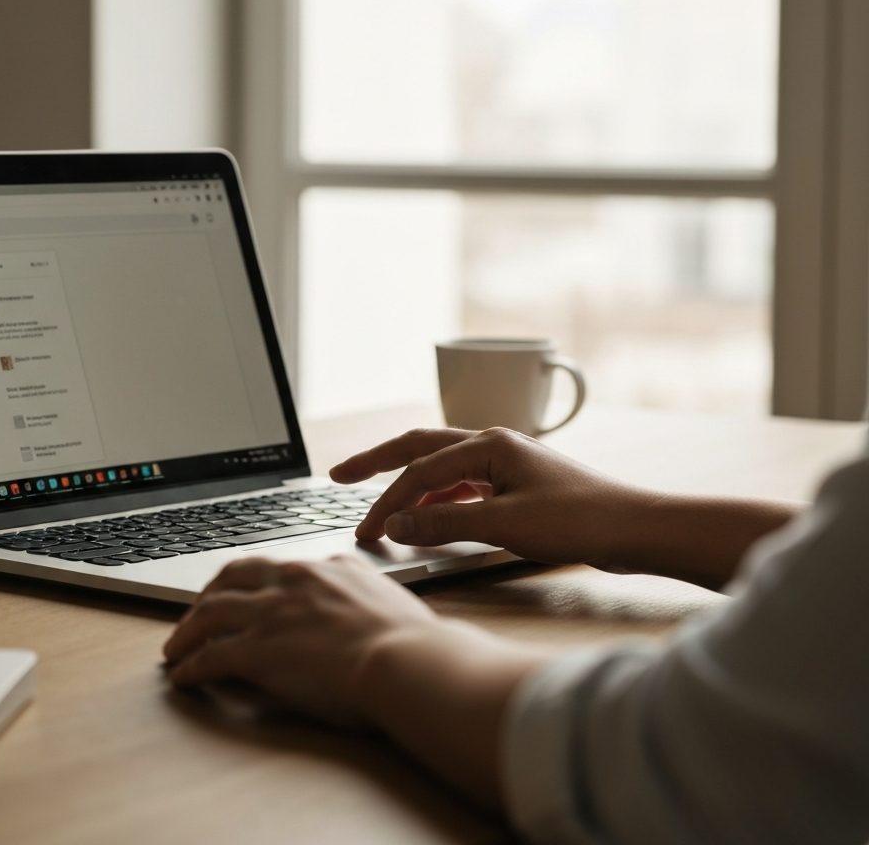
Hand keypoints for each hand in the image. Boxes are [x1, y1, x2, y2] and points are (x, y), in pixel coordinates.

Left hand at [163, 553, 439, 725]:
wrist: (405, 660)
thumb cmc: (410, 641)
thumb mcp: (387, 597)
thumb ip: (364, 592)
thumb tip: (365, 601)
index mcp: (325, 567)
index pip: (276, 567)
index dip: (253, 581)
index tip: (245, 594)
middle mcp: (292, 581)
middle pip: (233, 576)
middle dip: (209, 593)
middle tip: (197, 612)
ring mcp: (272, 613)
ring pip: (210, 612)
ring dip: (186, 630)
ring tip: (175, 648)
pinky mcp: (257, 650)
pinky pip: (209, 656)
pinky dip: (189, 666)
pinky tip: (182, 677)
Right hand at [336, 427, 644, 567]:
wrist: (635, 528)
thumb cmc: (579, 520)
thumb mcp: (504, 525)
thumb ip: (445, 524)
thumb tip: (395, 525)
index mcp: (489, 445)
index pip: (420, 471)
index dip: (387, 502)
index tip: (365, 530)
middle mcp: (493, 445)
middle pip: (421, 448)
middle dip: (379, 462)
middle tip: (339, 475)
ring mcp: (505, 464)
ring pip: (442, 469)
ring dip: (410, 488)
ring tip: (383, 509)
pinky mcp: (516, 485)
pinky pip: (463, 487)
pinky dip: (439, 502)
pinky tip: (430, 520)